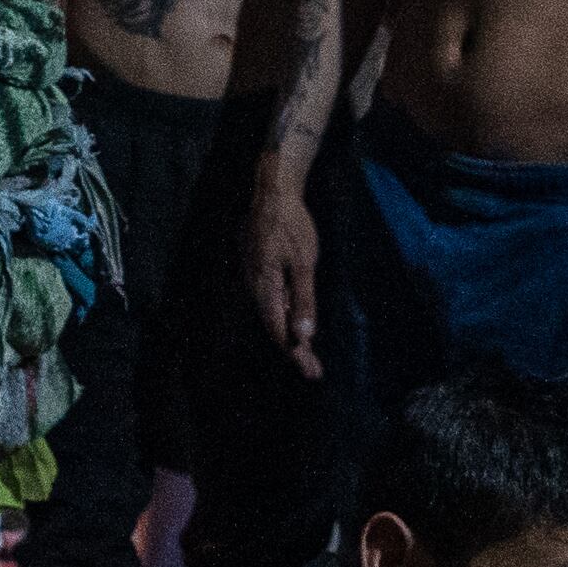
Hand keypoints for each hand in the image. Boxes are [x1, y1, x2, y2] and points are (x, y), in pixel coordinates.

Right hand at [245, 171, 321, 374]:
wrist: (272, 193)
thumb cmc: (291, 226)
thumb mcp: (304, 264)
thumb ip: (304, 300)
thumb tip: (304, 336)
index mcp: (264, 289)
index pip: (279, 331)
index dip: (296, 354)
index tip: (311, 373)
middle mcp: (254, 288)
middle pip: (274, 327)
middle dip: (295, 350)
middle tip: (313, 371)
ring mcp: (254, 279)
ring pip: (272, 315)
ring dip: (290, 335)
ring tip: (308, 354)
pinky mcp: (258, 270)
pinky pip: (270, 301)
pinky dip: (285, 315)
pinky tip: (296, 321)